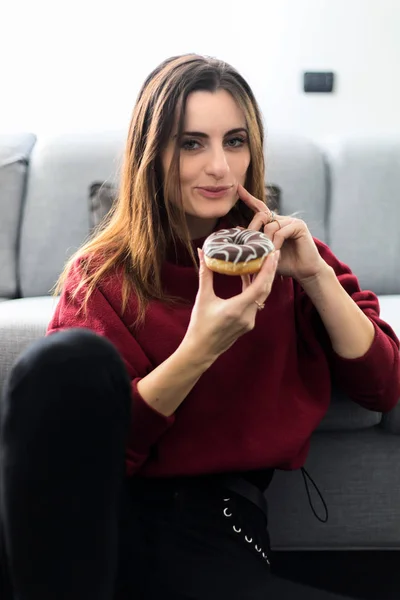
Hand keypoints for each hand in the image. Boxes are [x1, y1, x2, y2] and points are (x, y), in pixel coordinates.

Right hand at [183, 247, 279, 361]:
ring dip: (264, 280)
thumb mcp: (203, 298)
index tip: (272, 254)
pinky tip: (250, 278)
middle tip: (274, 252)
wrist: (201, 350)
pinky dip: (255, 289)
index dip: (267, 269)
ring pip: (262, 297)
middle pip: (265, 290)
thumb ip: (205, 274)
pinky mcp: (248, 324)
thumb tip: (201, 253)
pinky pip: (256, 303)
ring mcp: (250, 321)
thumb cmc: (200, 325)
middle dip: (271, 271)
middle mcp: (248, 315)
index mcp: (237, 308)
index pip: (259, 286)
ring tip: (265, 262)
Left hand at [237, 184, 325, 282]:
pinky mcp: (299, 226)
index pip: (259, 208)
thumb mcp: (265, 253)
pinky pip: (281, 231)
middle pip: (261, 215)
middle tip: (251, 243)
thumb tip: (238, 229)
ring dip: (266, 241)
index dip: (249, 198)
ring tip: (268, 252)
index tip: (238, 189)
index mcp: (274, 223)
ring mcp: (291, 221)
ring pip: (270, 225)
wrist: (304, 271)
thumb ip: (254, 241)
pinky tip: (276, 251)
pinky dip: (276, 242)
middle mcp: (282, 220)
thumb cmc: (285, 263)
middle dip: (253, 229)